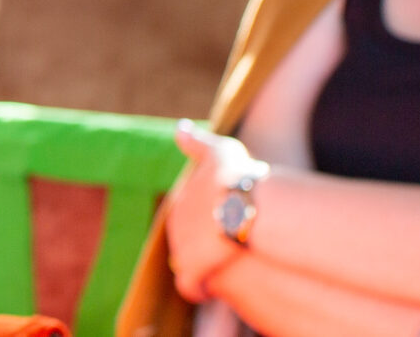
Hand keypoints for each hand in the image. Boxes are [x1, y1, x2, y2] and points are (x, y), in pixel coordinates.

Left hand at [164, 121, 264, 301]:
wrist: (245, 200)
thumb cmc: (237, 175)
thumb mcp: (219, 151)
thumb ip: (197, 142)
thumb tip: (180, 127)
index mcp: (179, 204)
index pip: (189, 224)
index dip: (209, 230)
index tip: (227, 232)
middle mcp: (173, 225)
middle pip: (188, 246)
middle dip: (204, 252)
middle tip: (228, 253)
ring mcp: (180, 247)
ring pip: (188, 267)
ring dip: (203, 271)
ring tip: (223, 272)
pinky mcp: (192, 269)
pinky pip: (190, 288)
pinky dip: (198, 290)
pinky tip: (211, 291)